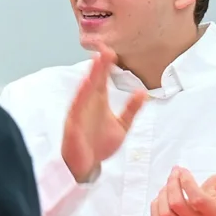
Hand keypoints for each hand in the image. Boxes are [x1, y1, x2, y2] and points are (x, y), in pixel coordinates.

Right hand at [62, 50, 146, 183]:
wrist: (86, 165)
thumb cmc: (99, 144)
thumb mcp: (121, 125)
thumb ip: (131, 109)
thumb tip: (142, 93)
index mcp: (98, 102)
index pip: (102, 80)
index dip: (106, 66)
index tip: (111, 51)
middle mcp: (88, 104)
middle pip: (94, 81)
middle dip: (99, 66)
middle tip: (105, 50)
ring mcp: (80, 112)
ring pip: (85, 90)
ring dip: (91, 76)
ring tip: (97, 62)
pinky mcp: (74, 124)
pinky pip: (78, 108)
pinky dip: (82, 96)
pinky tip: (87, 85)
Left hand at [152, 167, 215, 215]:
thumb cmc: (213, 199)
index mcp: (213, 214)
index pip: (197, 199)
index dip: (186, 182)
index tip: (183, 171)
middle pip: (177, 204)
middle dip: (172, 183)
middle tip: (173, 173)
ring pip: (165, 213)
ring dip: (162, 194)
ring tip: (167, 185)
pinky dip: (155, 207)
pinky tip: (162, 198)